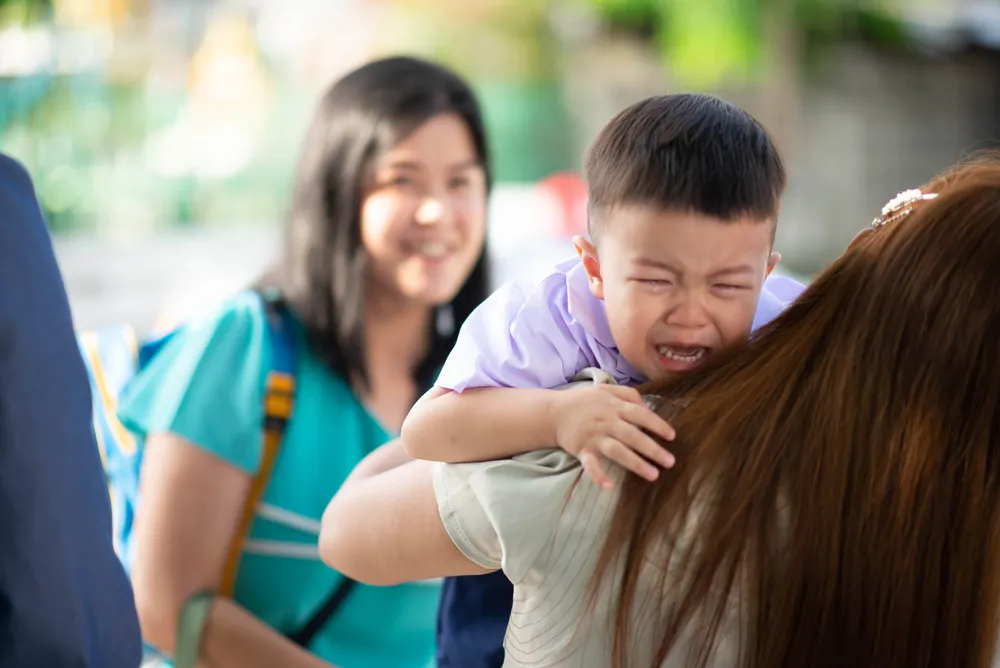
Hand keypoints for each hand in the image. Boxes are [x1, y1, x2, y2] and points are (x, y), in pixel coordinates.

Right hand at [549, 384, 675, 488]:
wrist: (553, 412)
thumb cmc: (583, 402)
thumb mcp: (605, 390)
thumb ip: (628, 394)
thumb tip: (648, 406)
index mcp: (614, 406)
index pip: (640, 414)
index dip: (657, 424)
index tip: (672, 436)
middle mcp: (606, 421)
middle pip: (632, 435)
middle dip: (652, 449)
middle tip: (670, 461)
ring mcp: (594, 436)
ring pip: (617, 450)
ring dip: (635, 463)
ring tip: (653, 475)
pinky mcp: (582, 450)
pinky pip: (590, 464)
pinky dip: (598, 475)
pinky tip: (608, 486)